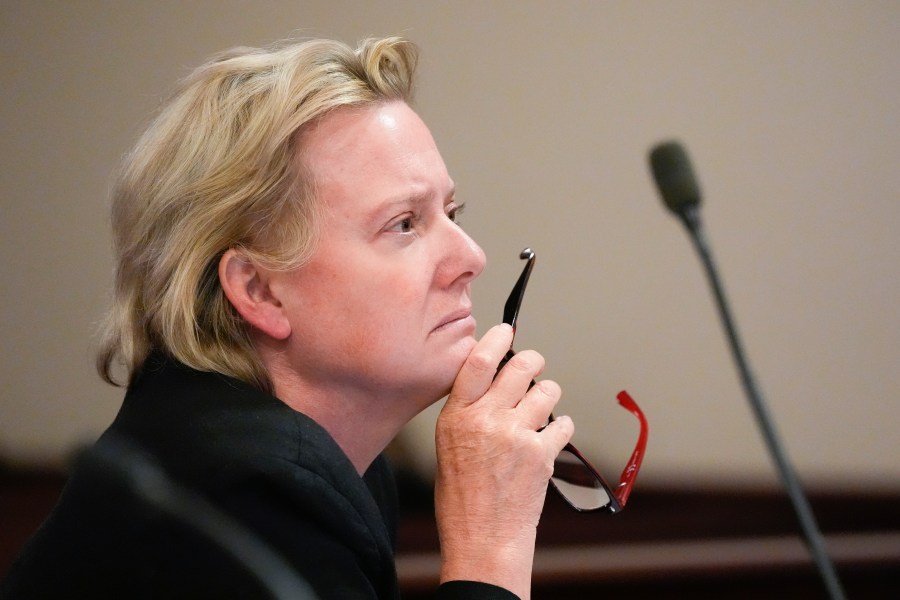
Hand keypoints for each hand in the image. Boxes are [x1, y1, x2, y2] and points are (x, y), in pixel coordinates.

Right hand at [434, 324, 573, 598]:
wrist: (483, 540)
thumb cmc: (462, 499)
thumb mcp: (449, 446)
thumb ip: (470, 411)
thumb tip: (496, 381)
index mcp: (457, 417)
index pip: (478, 362)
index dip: (496, 340)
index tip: (506, 330)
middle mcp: (486, 420)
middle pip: (521, 367)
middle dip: (532, 361)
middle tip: (533, 366)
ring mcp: (517, 435)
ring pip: (548, 391)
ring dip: (547, 396)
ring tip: (539, 414)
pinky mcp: (542, 454)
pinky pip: (563, 423)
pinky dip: (559, 429)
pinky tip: (547, 442)